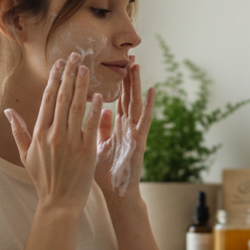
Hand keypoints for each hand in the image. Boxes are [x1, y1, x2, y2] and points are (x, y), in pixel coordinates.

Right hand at [6, 52, 103, 211]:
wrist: (59, 203)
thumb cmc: (43, 179)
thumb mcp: (26, 155)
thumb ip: (19, 131)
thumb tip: (9, 112)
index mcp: (40, 134)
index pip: (48, 100)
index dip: (55, 79)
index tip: (60, 64)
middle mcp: (54, 135)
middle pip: (63, 98)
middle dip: (70, 75)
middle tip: (76, 56)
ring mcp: (71, 142)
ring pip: (77, 107)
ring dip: (82, 86)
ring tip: (87, 69)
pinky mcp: (87, 151)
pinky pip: (91, 126)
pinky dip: (95, 110)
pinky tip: (99, 95)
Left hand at [95, 57, 154, 199]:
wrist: (116, 195)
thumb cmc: (106, 174)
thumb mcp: (98, 146)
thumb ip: (101, 128)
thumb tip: (101, 111)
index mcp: (116, 128)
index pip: (116, 100)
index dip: (116, 82)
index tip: (115, 64)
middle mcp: (127, 127)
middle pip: (126, 97)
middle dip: (127, 77)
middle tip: (128, 55)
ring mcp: (134, 133)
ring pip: (134, 104)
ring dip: (136, 84)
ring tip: (136, 65)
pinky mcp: (139, 141)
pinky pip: (143, 120)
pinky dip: (148, 105)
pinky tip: (152, 90)